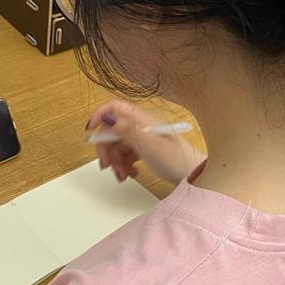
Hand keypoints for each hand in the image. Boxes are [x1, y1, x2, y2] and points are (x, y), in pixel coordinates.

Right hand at [86, 100, 204, 183]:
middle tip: (107, 165)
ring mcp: (143, 138)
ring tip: (122, 175)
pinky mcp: (146, 150)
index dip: (99, 116)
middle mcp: (141, 126)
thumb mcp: (148, 145)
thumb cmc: (177, 160)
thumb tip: (108, 118)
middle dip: (106, 148)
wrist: (194, 176)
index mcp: (142, 119)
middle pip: (112, 130)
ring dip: (115, 161)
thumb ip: (126, 130)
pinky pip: (127, 155)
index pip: (114, 108)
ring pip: (118, 145)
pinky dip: (124, 165)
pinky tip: (131, 174)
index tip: (90, 131)